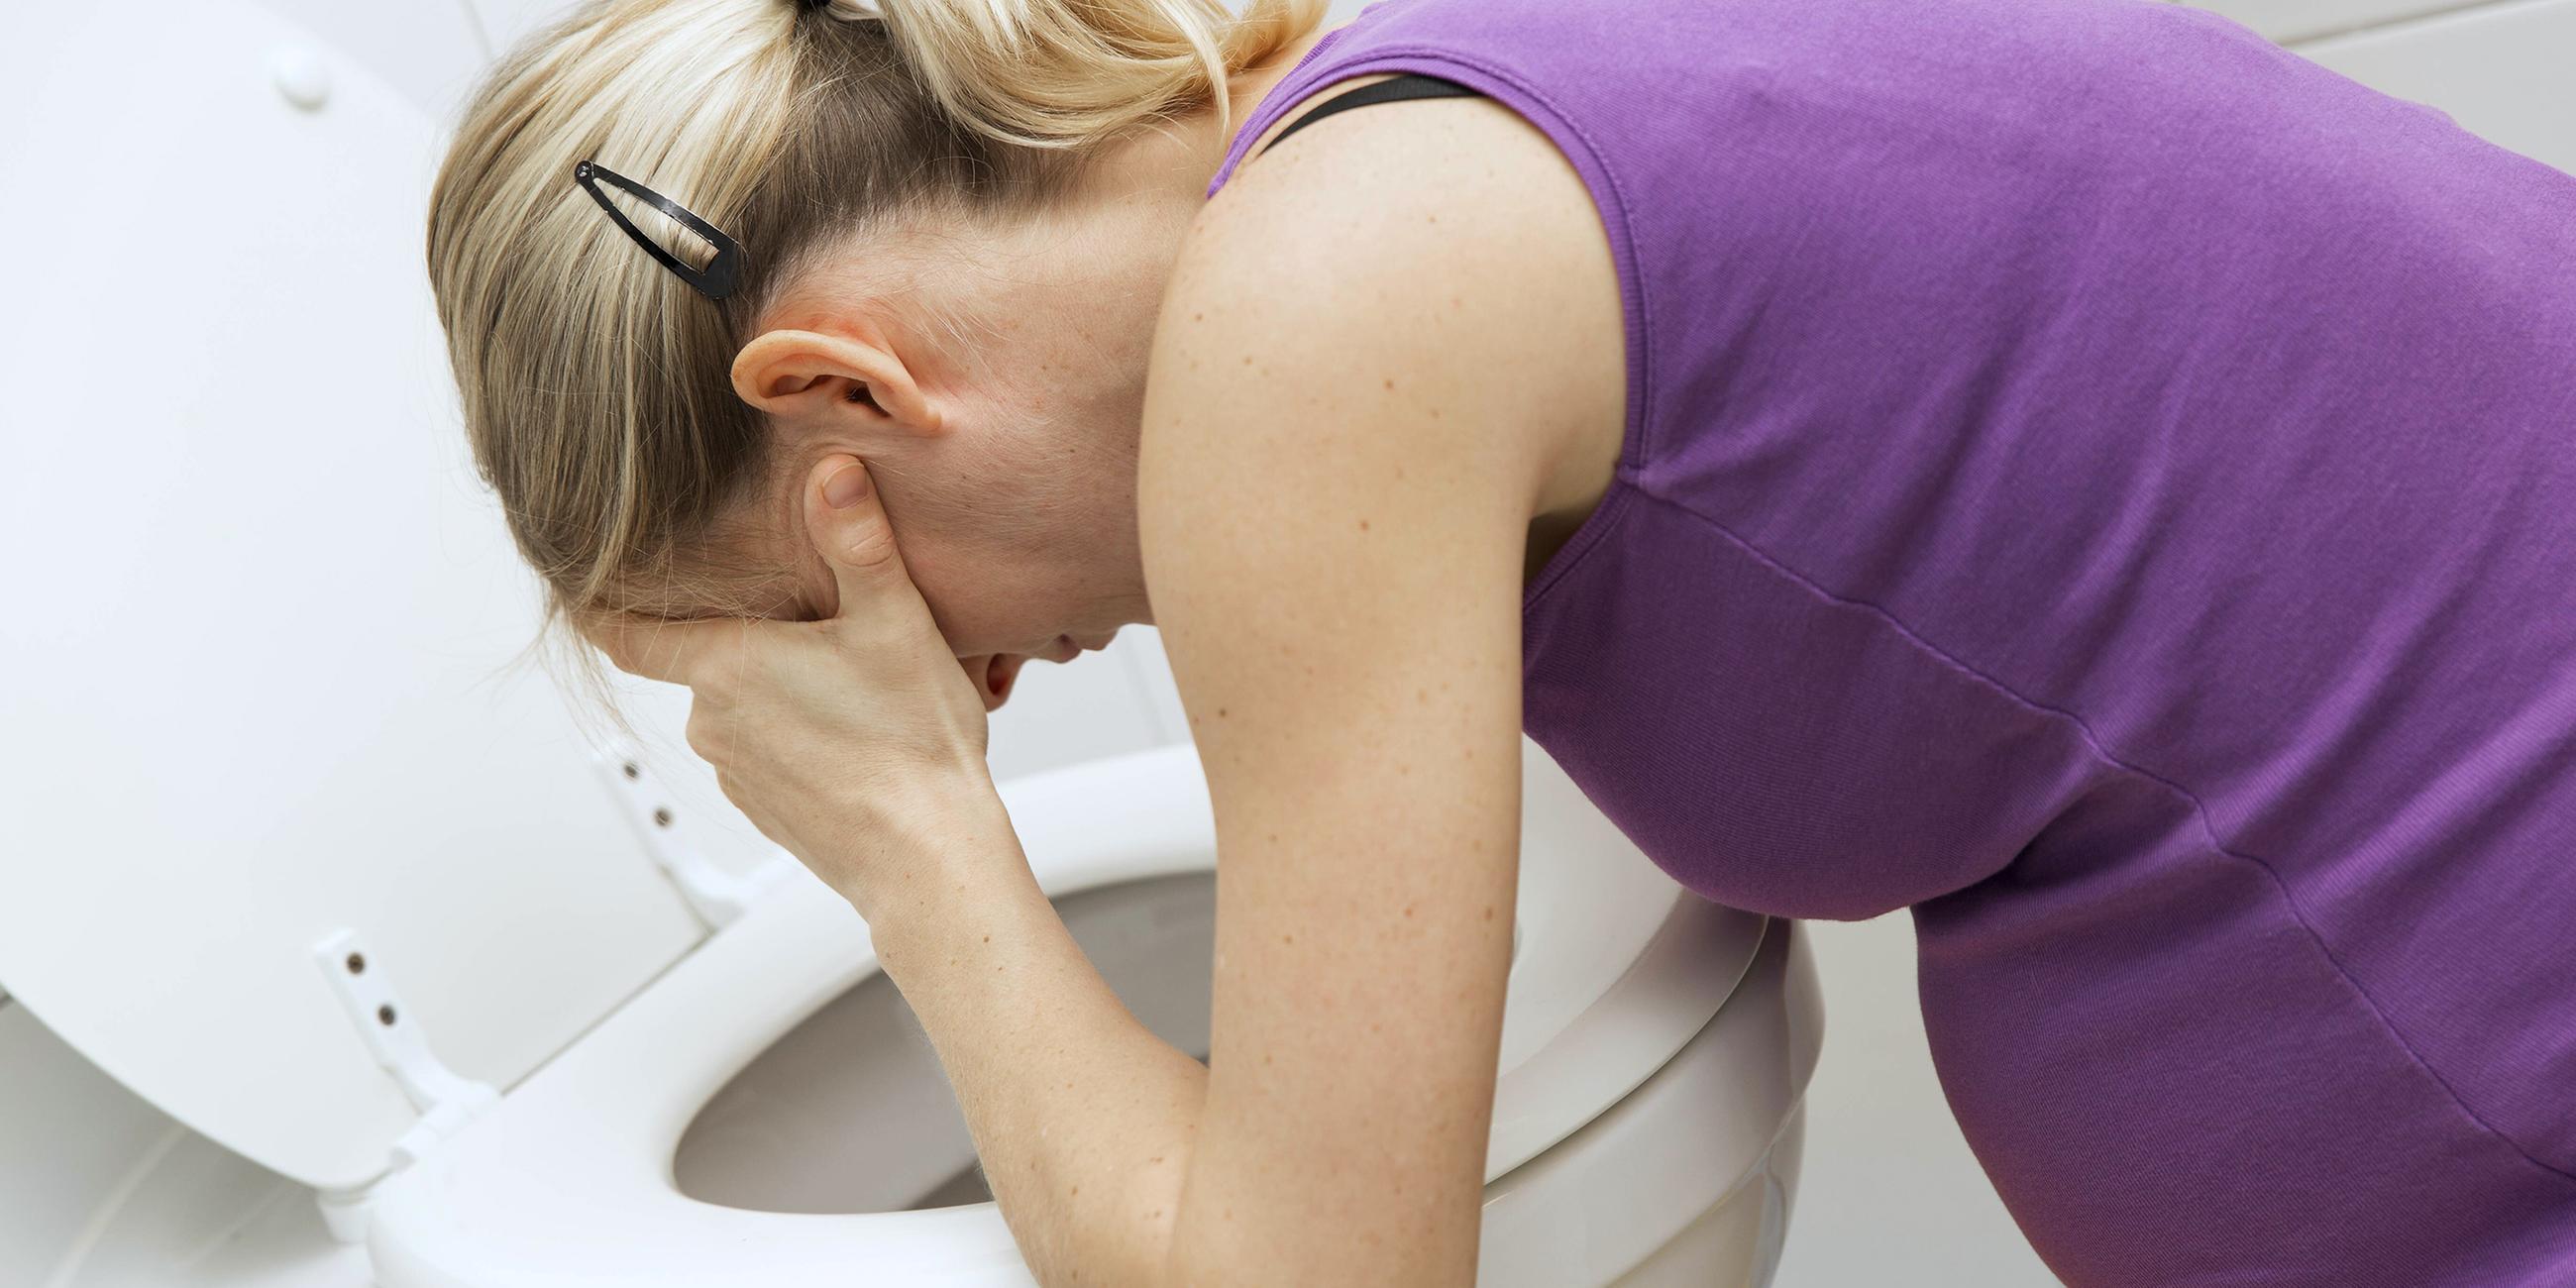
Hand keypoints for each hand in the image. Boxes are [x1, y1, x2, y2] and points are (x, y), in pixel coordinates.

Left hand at [590, 454, 1013, 908]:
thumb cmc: (911, 745)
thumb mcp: (894, 622)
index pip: (624, 633)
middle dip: (750, 638)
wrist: (930, 859)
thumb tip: (832, 470)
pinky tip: (857, 735)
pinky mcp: (769, 810)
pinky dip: (799, 737)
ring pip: (744, 710)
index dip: (596, 604)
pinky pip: (769, 755)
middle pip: (709, 660)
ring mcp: (739, 773)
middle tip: (817, 622)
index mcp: (727, 666)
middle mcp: (716, 723)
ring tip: (852, 684)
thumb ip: (857, 541)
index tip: (577, 584)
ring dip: (779, 690)